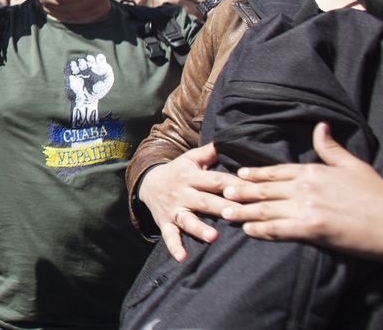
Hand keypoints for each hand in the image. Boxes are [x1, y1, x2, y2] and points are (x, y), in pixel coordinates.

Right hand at [65, 54, 112, 126]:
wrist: (85, 101)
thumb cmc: (97, 92)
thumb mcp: (106, 82)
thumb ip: (107, 72)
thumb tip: (100, 64)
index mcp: (98, 69)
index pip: (99, 59)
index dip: (100, 58)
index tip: (99, 61)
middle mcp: (89, 68)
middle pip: (89, 58)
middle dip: (90, 60)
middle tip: (90, 63)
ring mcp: (79, 70)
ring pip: (79, 61)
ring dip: (82, 63)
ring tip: (83, 68)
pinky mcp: (70, 73)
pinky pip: (69, 66)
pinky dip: (73, 66)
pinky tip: (76, 71)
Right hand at [138, 144, 243, 261]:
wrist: (147, 183)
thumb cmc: (177, 172)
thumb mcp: (189, 159)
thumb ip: (208, 152)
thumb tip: (227, 141)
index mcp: (192, 177)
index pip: (216, 180)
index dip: (233, 185)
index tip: (252, 190)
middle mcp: (183, 193)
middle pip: (205, 201)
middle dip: (221, 207)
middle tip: (238, 214)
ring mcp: (174, 209)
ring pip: (188, 220)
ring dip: (200, 228)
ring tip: (213, 237)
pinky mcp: (165, 222)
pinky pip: (170, 236)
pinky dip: (174, 247)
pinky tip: (182, 257)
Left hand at [222, 122, 382, 260]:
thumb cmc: (377, 195)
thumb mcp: (354, 166)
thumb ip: (331, 148)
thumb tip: (320, 126)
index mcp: (313, 171)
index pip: (276, 170)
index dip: (255, 173)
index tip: (239, 174)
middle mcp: (305, 187)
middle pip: (265, 189)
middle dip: (241, 191)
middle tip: (221, 192)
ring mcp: (306, 208)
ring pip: (266, 209)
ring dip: (243, 211)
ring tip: (224, 212)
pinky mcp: (312, 229)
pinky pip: (279, 229)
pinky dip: (261, 230)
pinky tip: (248, 231)